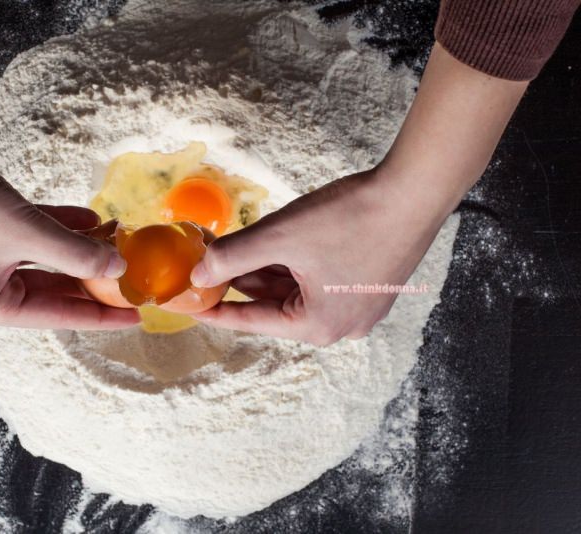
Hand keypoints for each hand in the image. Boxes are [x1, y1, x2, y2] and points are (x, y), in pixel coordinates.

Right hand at [0, 138, 138, 328]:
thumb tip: (117, 268)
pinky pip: (37, 236)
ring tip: (116, 240)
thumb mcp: (29, 236)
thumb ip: (77, 255)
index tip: (135, 315)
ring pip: (48, 260)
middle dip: (94, 279)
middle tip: (131, 280)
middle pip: (56, 290)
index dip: (101, 316)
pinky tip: (92, 219)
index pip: (59, 317)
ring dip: (80, 248)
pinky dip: (62, 228)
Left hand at [190, 168, 445, 343]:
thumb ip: (233, 256)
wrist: (414, 191)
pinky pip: (318, 282)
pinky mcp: (370, 286)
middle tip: (210, 265)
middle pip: (275, 306)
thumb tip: (199, 273)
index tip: (191, 306)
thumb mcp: (280, 236)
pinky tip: (275, 244)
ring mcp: (359, 308)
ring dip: (267, 271)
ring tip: (237, 250)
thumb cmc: (350, 217)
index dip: (216, 310)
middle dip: (242, 282)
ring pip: (296, 292)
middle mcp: (340, 326)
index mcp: (317, 326)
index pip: (252, 321)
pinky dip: (293, 266)